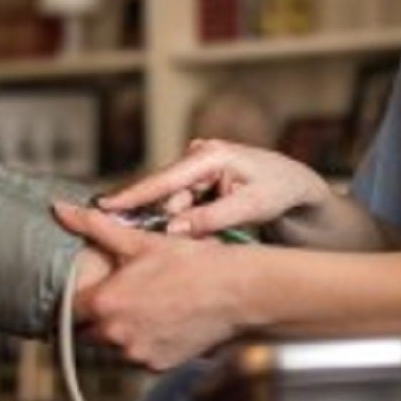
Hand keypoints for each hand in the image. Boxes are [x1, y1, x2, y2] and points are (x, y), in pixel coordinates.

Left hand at [54, 202, 243, 369]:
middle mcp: (116, 335)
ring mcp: (137, 354)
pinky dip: (146, 342)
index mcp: (105, 304)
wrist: (236, 292)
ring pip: (115, 346)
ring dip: (123, 330)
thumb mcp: (140, 241)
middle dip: (100, 316)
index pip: (69, 310)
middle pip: (89, 331)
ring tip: (149, 306)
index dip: (77, 299)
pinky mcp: (158, 366)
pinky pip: (140, 356)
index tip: (89, 291)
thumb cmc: (191, 264)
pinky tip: (164, 321)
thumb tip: (60, 210)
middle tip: (124, 295)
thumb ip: (95, 228)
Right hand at [96, 139, 332, 240]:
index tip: (104, 207)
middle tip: (174, 245)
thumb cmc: (279, 190)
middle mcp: (198, 157)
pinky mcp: (197, 184)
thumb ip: (212, 218)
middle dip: (162, 221)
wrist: (296, 187)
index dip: (133, 195)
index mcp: (211, 155)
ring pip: (172, 205)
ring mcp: (196, 170)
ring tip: (205, 239)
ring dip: (178, 226)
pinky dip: (185, 224)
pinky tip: (196, 235)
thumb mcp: (252, 207)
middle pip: (164, 195)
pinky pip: (181, 207)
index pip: (165, 178)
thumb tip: (174, 228)